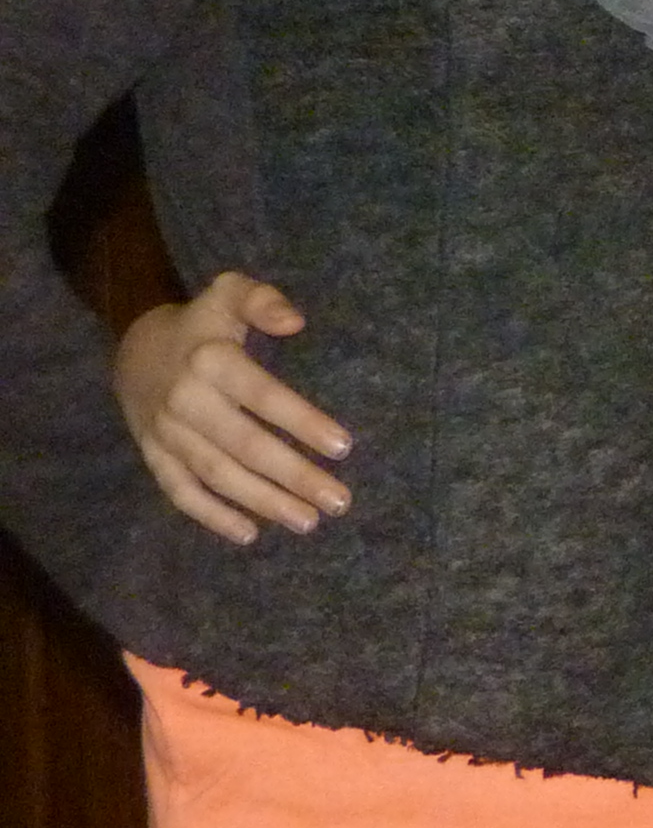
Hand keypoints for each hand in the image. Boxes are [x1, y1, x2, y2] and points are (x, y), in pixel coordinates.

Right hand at [112, 274, 351, 547]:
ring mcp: (166, 434)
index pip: (263, 396)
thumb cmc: (203, 323)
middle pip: (245, 446)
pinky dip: (213, 516)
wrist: (134, 349)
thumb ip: (263, 301)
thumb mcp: (229, 294)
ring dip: (264, 503)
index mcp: (210, 361)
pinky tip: (250, 533)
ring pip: (218, 475)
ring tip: (308, 521)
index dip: (302, 422)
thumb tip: (296, 322)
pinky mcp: (154, 456)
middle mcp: (185, 401)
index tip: (344, 447)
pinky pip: (181, 492)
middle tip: (339, 501)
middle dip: (294, 477)